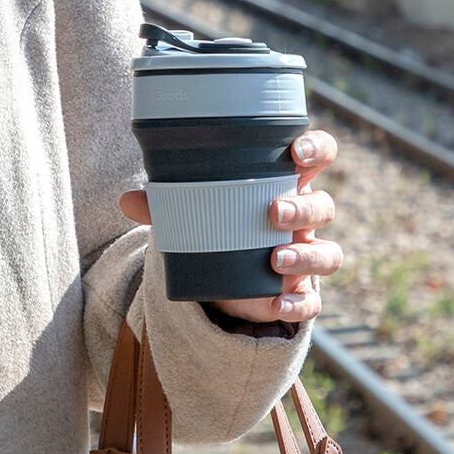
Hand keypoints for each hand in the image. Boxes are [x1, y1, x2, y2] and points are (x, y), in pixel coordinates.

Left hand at [119, 129, 342, 323]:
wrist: (224, 277)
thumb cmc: (217, 224)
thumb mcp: (193, 210)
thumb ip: (165, 204)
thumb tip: (126, 199)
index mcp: (283, 182)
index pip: (318, 155)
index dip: (316, 148)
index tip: (297, 151)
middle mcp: (302, 217)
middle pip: (323, 206)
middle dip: (304, 208)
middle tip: (274, 212)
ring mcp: (305, 255)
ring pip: (327, 254)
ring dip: (306, 256)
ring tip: (275, 260)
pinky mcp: (300, 293)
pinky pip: (312, 302)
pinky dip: (298, 304)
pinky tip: (277, 305)